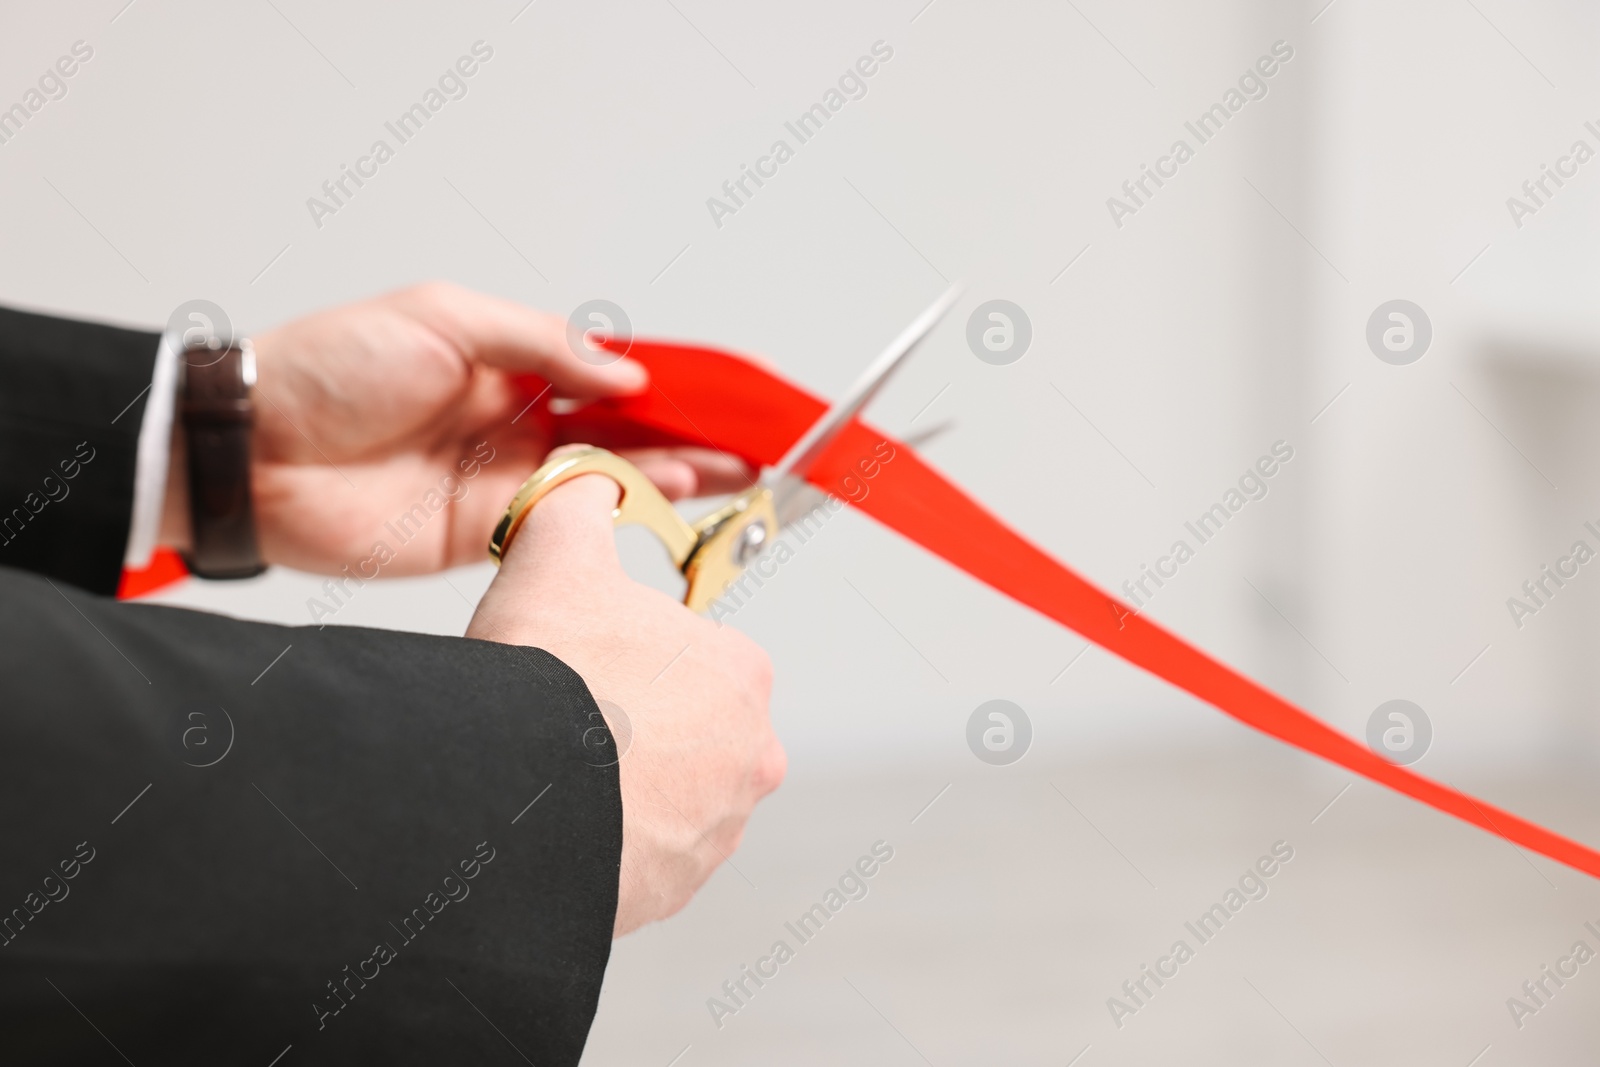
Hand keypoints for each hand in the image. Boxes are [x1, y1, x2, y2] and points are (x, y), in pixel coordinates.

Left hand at [161, 282, 752, 574]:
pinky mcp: (481, 533)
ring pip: (605, 480)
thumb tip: (621, 372)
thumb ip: (540, 345)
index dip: (668, 381)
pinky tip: (658, 505)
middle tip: (748, 444)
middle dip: (688, 436)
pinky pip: (562, 525)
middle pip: (621, 431)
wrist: (254, 451)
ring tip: (729, 474)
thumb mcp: (443, 317)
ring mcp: (501, 479)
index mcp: (506, 362)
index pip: (608, 371)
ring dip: (669, 477)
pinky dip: (611, 518)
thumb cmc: (329, 367)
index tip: (721, 390)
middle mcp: (512, 421)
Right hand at [465, 457, 785, 935]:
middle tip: (570, 718)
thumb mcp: (557, 559)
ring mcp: (718, 827)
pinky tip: (563, 819)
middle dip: (634, 722)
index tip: (588, 661)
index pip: (693, 650)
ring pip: (669, 793)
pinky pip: (646, 854)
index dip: (629, 650)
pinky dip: (611, 841)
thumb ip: (579, 509)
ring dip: (624, 784)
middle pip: (686, 725)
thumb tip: (585, 486)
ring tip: (561, 771)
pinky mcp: (678, 885)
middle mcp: (750, 753)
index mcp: (740, 672)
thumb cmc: (549, 688)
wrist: (514, 808)